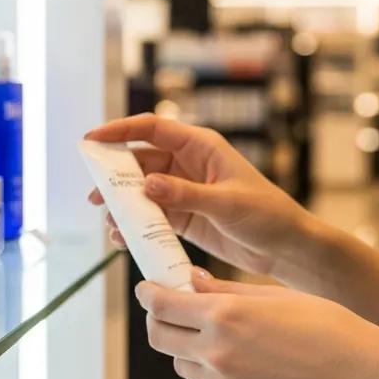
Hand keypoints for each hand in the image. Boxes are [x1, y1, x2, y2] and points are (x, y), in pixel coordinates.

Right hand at [86, 114, 310, 277]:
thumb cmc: (268, 216)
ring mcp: (183, 190)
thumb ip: (185, 194)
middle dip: (114, 177)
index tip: (91, 141)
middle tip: (94, 196)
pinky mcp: (183, 216)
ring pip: (141, 191)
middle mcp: (187, 164)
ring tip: (110, 223)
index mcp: (201, 146)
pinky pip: (151, 216)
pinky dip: (135, 225)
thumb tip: (146, 185)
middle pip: (140, 161)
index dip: (119, 131)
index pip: (152, 129)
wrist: (287, 248)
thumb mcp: (226, 204)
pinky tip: (124, 239)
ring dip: (122, 205)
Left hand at [137, 267, 378, 378]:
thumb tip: (189, 281)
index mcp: (223, 316)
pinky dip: (223, 372)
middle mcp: (217, 352)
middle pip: (159, 338)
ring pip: (184, 365)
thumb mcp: (269, 295)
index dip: (148, 294)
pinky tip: (255, 362)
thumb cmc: (322, 323)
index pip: (160, 305)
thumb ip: (222, 291)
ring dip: (188, 349)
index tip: (148, 289)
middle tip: (170, 311)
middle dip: (157, 322)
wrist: (358, 373)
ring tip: (216, 337)